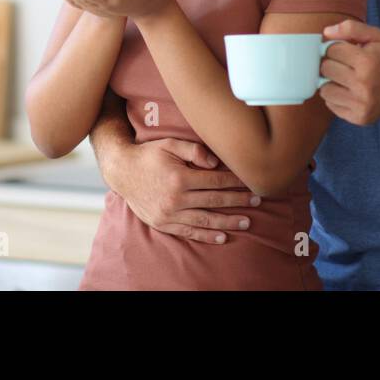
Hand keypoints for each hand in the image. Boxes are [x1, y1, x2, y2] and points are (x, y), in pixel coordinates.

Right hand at [99, 137, 260, 243]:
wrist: (122, 171)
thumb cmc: (148, 154)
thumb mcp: (169, 143)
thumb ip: (193, 150)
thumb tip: (215, 163)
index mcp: (179, 177)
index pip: (215, 182)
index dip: (235, 183)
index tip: (251, 184)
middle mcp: (176, 198)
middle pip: (215, 201)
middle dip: (238, 201)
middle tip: (257, 201)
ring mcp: (169, 213)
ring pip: (206, 220)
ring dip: (228, 221)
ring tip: (246, 222)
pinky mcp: (163, 223)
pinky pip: (189, 231)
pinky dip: (207, 236)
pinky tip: (222, 236)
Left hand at [317, 19, 379, 125]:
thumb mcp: (375, 36)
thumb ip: (351, 28)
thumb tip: (325, 33)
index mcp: (367, 61)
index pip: (331, 50)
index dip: (335, 48)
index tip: (344, 52)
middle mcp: (363, 84)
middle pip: (325, 69)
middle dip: (331, 64)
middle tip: (343, 65)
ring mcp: (360, 103)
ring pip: (324, 89)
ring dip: (330, 82)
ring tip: (344, 79)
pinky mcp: (358, 117)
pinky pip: (331, 104)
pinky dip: (335, 97)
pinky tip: (348, 92)